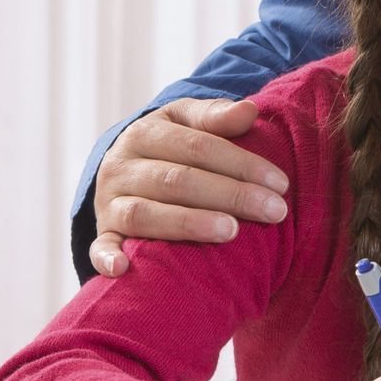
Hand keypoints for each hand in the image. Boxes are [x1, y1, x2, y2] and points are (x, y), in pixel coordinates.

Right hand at [89, 98, 291, 276]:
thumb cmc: (170, 145)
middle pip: (177, 180)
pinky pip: (100, 247)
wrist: (123, 167)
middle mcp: (121, 166)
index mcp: (145, 132)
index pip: (198, 146)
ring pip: (144, 214)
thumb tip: (249, 111)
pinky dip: (107, 258)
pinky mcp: (102, 232)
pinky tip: (126, 269)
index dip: (241, 164)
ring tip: (231, 231)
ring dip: (188, 223)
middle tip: (274, 212)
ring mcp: (108, 202)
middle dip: (230, 195)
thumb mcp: (187, 121)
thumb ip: (216, 116)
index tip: (280, 184)